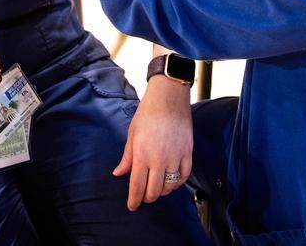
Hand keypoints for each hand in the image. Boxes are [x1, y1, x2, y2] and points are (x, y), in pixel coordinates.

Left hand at [113, 76, 192, 210]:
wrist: (168, 99)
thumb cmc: (147, 114)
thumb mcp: (132, 135)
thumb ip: (127, 157)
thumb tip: (118, 173)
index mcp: (142, 155)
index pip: (137, 186)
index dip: (134, 200)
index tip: (132, 206)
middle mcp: (159, 159)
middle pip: (154, 191)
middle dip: (148, 198)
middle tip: (144, 197)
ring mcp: (175, 157)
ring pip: (170, 186)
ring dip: (163, 191)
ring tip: (158, 188)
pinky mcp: (187, 152)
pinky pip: (184, 176)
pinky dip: (178, 182)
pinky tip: (173, 181)